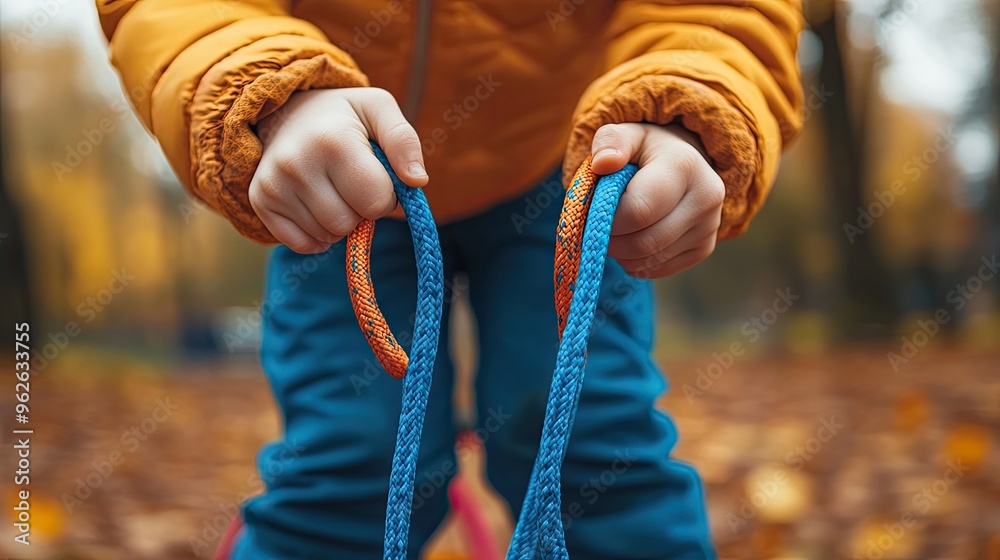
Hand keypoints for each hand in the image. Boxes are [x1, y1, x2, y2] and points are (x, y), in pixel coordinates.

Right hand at [250, 88, 426, 253]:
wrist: (287, 111)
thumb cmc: (344, 116)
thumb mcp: (379, 109)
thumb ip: (404, 141)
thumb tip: (418, 181)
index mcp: (333, 140)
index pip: (375, 201)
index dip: (385, 195)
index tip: (376, 175)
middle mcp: (296, 164)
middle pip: (348, 224)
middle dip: (361, 209)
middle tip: (352, 182)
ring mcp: (274, 184)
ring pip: (327, 236)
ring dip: (339, 221)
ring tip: (332, 188)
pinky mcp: (260, 202)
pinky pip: (302, 245)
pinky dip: (317, 234)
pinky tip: (315, 205)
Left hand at [590, 123, 724, 277]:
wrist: (683, 163)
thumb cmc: (645, 150)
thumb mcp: (627, 135)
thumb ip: (610, 142)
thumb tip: (602, 163)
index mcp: (684, 165)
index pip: (638, 210)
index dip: (607, 219)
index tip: (592, 212)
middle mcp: (706, 198)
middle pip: (644, 242)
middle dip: (611, 240)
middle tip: (598, 226)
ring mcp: (710, 227)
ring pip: (649, 260)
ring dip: (621, 253)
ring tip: (616, 230)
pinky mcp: (705, 248)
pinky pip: (658, 270)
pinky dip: (635, 262)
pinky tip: (633, 239)